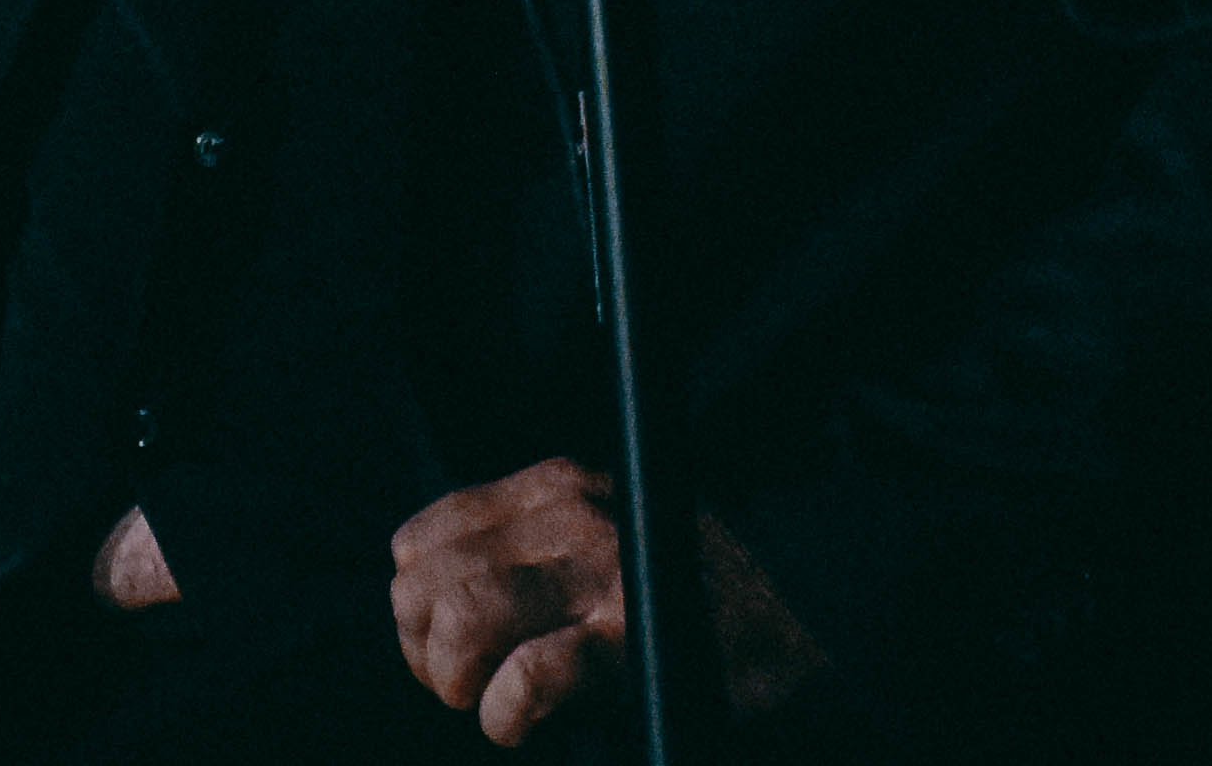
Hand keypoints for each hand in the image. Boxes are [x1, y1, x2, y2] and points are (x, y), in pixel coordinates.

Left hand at [384, 464, 828, 743]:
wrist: (794, 634)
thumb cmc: (685, 605)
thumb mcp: (600, 543)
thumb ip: (525, 552)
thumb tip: (427, 602)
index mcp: (557, 488)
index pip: (424, 537)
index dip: (418, 606)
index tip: (449, 649)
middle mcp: (572, 515)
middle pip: (423, 580)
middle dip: (424, 652)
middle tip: (466, 687)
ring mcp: (601, 575)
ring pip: (461, 617)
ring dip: (455, 679)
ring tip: (491, 703)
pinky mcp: (628, 639)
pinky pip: (526, 677)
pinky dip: (505, 714)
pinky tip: (523, 724)